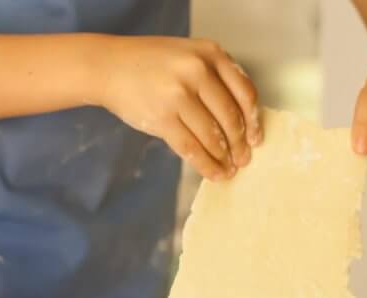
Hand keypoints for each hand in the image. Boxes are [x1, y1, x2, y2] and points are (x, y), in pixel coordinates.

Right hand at [98, 37, 261, 181]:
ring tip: (229, 169)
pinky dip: (207, 165)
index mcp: (210, 53)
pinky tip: (214, 173)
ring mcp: (179, 95)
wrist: (110, 67)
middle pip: (230, 117)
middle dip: (239, 144)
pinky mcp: (163, 118)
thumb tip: (240, 123)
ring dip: (224, 158)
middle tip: (243, 159)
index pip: (244, 92)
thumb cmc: (152, 65)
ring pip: (212, 136)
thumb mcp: (189, 56)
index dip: (253, 120)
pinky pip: (192, 149)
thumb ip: (214, 78)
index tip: (256, 138)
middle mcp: (197, 71)